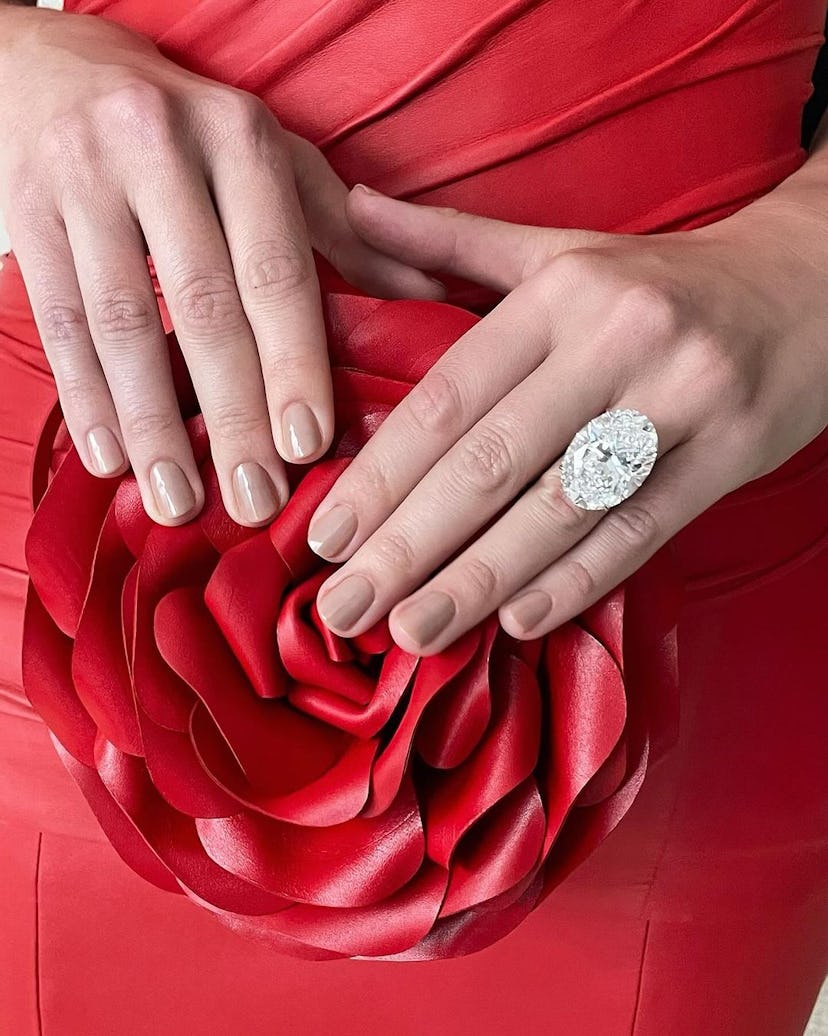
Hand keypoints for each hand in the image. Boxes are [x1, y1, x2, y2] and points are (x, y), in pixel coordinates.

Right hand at [0, 7, 442, 526]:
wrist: (57, 70)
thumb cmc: (190, 133)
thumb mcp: (275, 161)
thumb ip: (348, 234)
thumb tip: (433, 296)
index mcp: (240, 138)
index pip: (275, 270)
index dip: (292, 365)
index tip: (306, 448)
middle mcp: (158, 148)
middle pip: (202, 308)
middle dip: (231, 416)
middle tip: (253, 502)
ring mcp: (82, 179)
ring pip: (120, 324)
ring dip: (151, 426)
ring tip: (177, 502)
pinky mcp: (26, 213)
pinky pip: (56, 320)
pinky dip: (85, 397)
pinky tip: (110, 459)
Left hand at [304, 180, 827, 654]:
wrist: (810, 284)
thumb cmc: (660, 282)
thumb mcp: (559, 251)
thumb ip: (449, 242)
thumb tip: (348, 206)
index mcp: (561, 294)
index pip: (449, 397)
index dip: (382, 473)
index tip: (325, 536)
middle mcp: (616, 343)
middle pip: (493, 461)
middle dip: (409, 544)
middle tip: (346, 606)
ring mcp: (680, 402)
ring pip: (561, 507)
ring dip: (479, 580)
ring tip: (412, 630)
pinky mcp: (730, 456)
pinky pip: (641, 531)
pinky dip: (575, 581)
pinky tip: (516, 621)